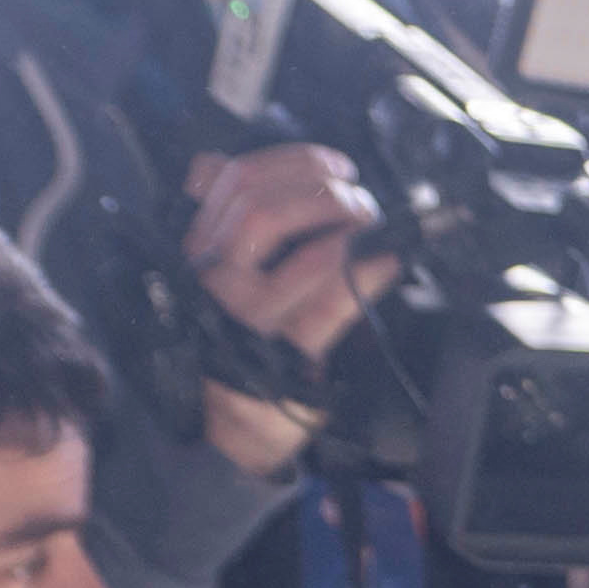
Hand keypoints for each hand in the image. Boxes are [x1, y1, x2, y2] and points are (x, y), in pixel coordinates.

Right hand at [186, 141, 393, 477]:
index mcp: (198, 248)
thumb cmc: (228, 340)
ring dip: (348, 228)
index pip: (235, 179)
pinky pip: (331, 305)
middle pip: (264, 207)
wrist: (225, 426)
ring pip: (300, 253)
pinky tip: (391, 258)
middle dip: (324, 188)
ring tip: (374, 225)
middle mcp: (215, 278)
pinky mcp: (284, 358)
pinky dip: (368, 273)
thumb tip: (211, 166)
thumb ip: (212, 218)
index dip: (294, 161)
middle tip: (359, 197)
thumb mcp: (210, 274)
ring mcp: (248, 319)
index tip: (336, 165)